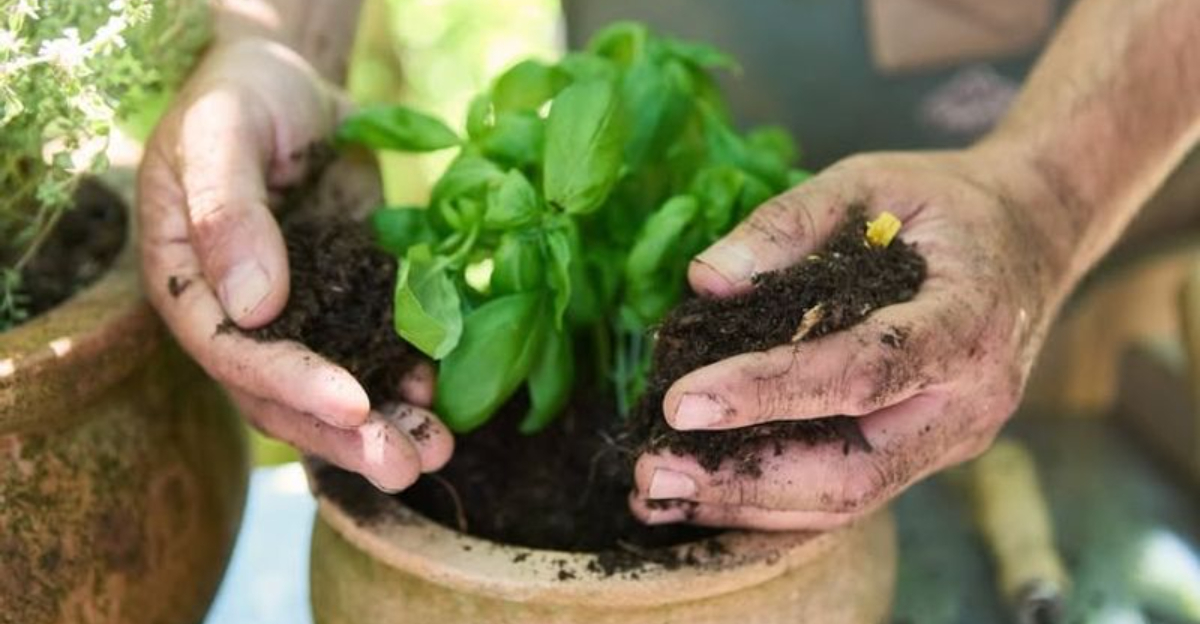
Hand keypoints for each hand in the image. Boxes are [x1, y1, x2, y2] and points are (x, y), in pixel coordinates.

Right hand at [138, 38, 451, 490]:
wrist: (290, 87)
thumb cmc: (238, 99)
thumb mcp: (219, 136)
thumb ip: (228, 213)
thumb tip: (254, 305)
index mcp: (188, 286)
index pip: (233, 354)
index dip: (292, 384)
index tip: (353, 403)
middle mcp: (239, 318)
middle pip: (285, 396)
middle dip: (347, 435)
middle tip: (406, 465)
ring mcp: (299, 314)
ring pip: (336, 388)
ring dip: (386, 426)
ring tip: (439, 453)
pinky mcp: (348, 299)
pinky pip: (377, 350)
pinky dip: (409, 378)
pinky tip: (443, 395)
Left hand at [630, 148, 1069, 529]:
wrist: (1034, 234)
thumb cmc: (945, 202)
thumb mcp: (869, 180)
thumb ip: (788, 223)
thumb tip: (704, 281)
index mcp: (969, 321)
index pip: (864, 371)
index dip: (770, 391)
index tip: (682, 400)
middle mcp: (971, 401)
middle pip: (855, 471)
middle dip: (745, 479)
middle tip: (651, 469)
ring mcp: (954, 439)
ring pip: (848, 500)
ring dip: (746, 504)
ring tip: (657, 491)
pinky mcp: (928, 453)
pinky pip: (850, 492)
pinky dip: (772, 500)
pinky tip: (704, 492)